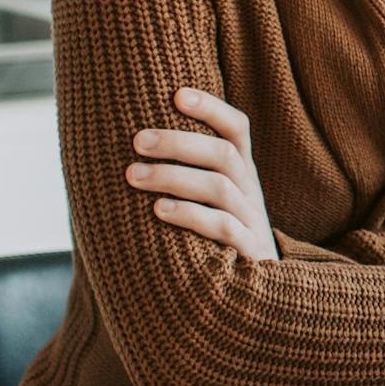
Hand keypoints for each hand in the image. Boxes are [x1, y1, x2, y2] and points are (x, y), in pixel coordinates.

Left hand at [128, 87, 279, 262]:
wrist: (255, 291)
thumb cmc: (216, 236)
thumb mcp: (211, 199)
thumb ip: (187, 171)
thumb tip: (130, 143)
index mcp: (241, 171)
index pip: (237, 128)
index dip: (211, 108)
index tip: (177, 94)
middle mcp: (250, 190)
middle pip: (223, 154)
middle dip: (179, 143)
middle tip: (137, 141)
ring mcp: (252, 221)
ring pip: (219, 187)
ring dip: (173, 177)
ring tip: (134, 176)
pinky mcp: (248, 251)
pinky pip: (223, 228)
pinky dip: (190, 215)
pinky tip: (159, 210)